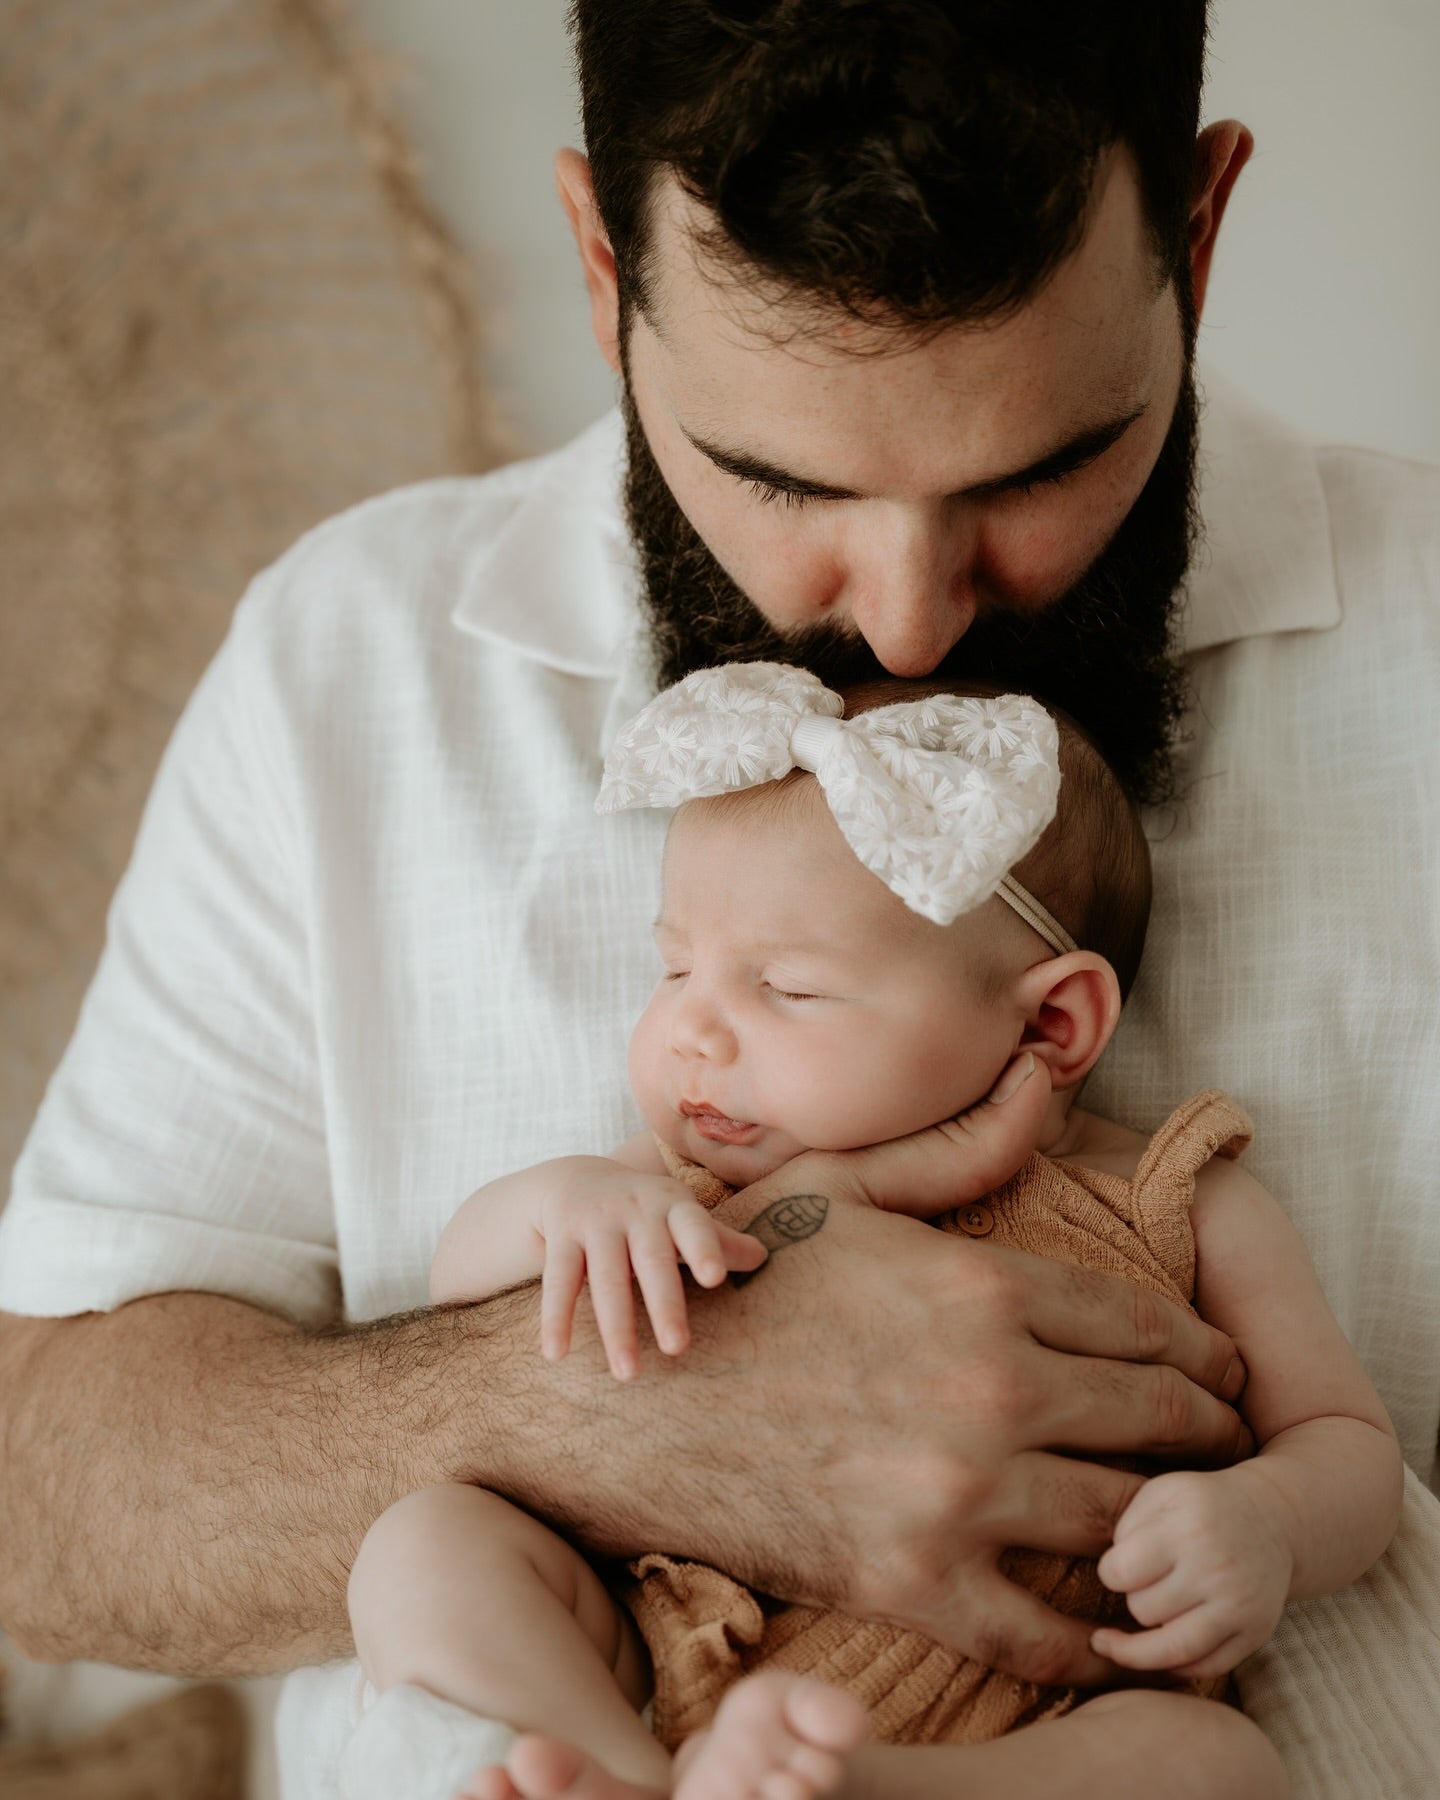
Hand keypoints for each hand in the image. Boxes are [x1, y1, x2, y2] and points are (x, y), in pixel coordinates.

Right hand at [537, 1160, 766, 1379]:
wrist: (577, 1178)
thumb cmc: (648, 1210)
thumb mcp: (682, 1216)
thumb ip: (719, 1240)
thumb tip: (764, 1259)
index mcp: (673, 1205)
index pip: (693, 1226)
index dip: (705, 1248)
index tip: (715, 1278)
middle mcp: (635, 1211)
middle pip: (650, 1260)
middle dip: (664, 1303)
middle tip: (678, 1347)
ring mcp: (596, 1223)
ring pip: (605, 1280)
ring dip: (615, 1328)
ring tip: (627, 1374)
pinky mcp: (562, 1239)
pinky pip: (558, 1282)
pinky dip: (556, 1319)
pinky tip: (556, 1355)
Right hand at [653, 1055, 1252, 1687]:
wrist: (626, 1396)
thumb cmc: (737, 1281)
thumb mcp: (841, 1185)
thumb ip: (954, 1149)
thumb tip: (1039, 1089)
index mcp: (982, 1288)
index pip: (1150, 1328)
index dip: (1205, 1356)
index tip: (1221, 1375)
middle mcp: (991, 1389)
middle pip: (1161, 1422)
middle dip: (1211, 1437)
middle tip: (1223, 1451)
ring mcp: (956, 1493)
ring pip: (1124, 1522)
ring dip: (1168, 1530)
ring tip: (1179, 1529)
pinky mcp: (912, 1582)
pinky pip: (1046, 1635)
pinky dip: (1096, 1644)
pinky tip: (1110, 1630)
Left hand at [1093, 1468, 1292, 1677]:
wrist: (1273, 1518)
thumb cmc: (1203, 1505)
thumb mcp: (1162, 1493)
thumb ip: (1127, 1527)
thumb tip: (1110, 1578)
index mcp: (1188, 1529)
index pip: (1122, 1573)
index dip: (1109, 1572)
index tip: (1116, 1567)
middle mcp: (1217, 1571)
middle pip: (1144, 1611)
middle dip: (1133, 1599)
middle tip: (1143, 1585)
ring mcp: (1239, 1608)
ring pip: (1172, 1650)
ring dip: (1144, 1644)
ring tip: (1122, 1641)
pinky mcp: (1255, 1635)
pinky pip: (1205, 1669)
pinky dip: (1177, 1668)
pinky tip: (1158, 1652)